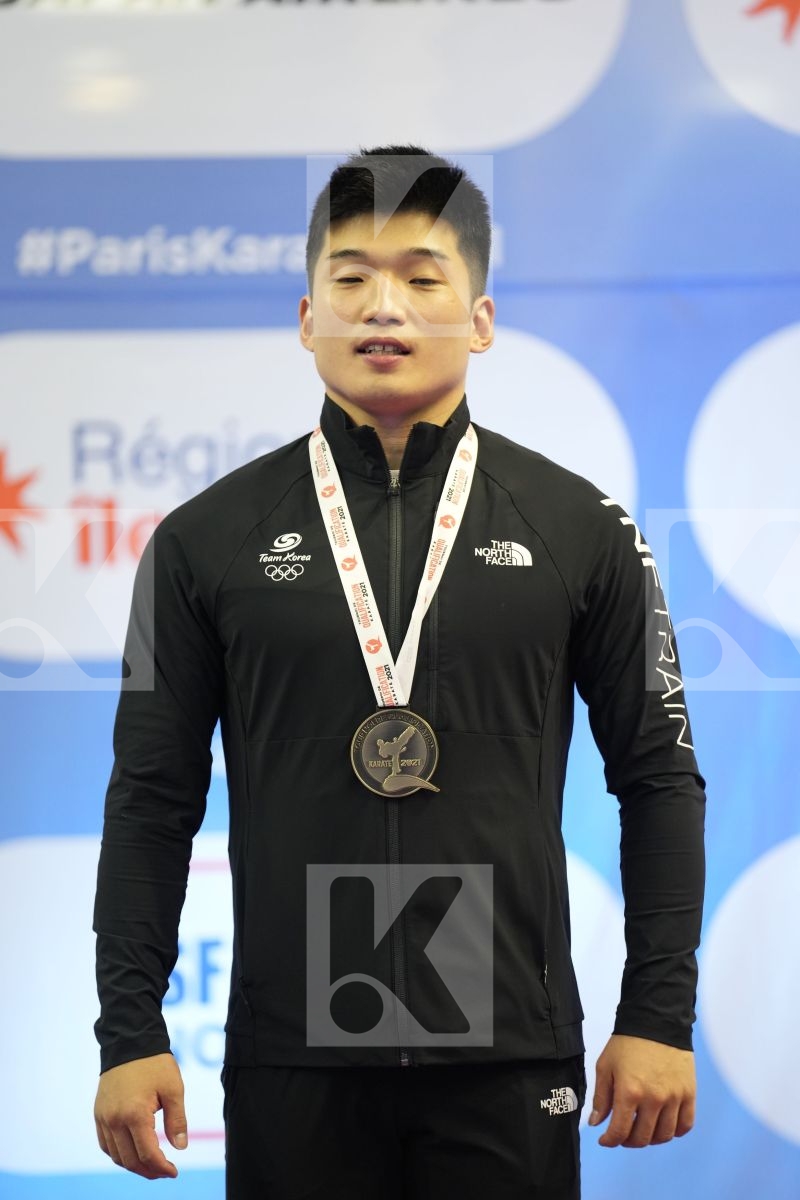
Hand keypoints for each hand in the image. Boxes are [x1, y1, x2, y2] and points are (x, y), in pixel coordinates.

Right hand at [94, 1052, 187, 1178]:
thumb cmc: (154, 1063)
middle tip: (165, 1172)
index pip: (148, 1154)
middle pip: (130, 1160)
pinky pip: (105, 1144)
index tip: (174, 1172)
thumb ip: (177, 1120)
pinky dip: (119, 1154)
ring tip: (151, 1164)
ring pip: (116, 1156)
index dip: (161, 1168)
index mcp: (135, 1114)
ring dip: (133, 1165)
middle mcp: (114, 1120)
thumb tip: (180, 1147)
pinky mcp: (98, 1113)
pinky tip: (133, 1152)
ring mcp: (103, 1118)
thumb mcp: (173, 1088)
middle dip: (149, 1171)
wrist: (129, 1041)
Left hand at [588, 1034, 695, 1148]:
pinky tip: (663, 1125)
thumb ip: (600, 1097)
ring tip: (642, 1130)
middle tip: (623, 1134)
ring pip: (664, 1135)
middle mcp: (653, 1099)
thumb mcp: (605, 1066)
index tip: (605, 1140)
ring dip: (651, 1139)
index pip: (620, 1131)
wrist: (656, 1021)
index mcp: (629, 1091)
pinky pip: (685, 1125)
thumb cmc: (627, 1043)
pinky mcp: (689, 1094)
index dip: (610, 1141)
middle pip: (642, 1138)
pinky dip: (675, 1132)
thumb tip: (596, 1123)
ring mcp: (674, 1097)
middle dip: (628, 1141)